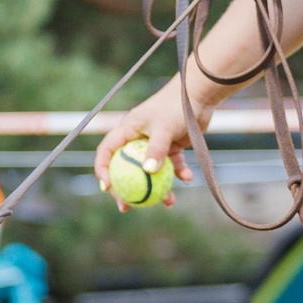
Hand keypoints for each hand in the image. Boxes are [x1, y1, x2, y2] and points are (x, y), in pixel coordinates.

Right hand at [92, 81, 211, 207]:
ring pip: (151, 172)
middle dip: (126, 189)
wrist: (199, 95)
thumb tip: (148, 172)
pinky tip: (187, 178)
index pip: (107, 152)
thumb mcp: (163, 128)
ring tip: (167, 202)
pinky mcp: (172, 147)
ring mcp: (155, 144)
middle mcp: (138, 138)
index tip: (107, 189)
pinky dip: (178, 174)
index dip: (102, 171)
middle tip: (127, 207)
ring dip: (158, 188)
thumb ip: (156, 149)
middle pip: (125, 168)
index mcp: (127, 130)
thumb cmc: (176, 106)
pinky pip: (171, 166)